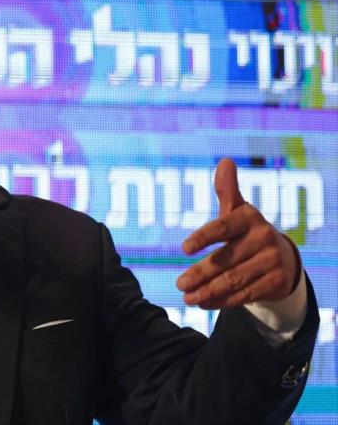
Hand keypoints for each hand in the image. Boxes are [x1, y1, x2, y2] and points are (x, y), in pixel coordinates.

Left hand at [176, 158, 299, 308]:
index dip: (203, 237)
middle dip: (200, 274)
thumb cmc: (249, 231)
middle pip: (225, 260)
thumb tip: (225, 161)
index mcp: (250, 218)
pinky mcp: (275, 282)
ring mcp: (272, 262)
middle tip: (179, 284)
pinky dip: (222, 300)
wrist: (284, 257)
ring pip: (234, 280)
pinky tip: (204, 303)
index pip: (223, 227)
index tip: (183, 248)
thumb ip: (227, 190)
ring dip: (208, 291)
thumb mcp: (238, 211)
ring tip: (188, 297)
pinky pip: (244, 294)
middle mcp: (264, 239)